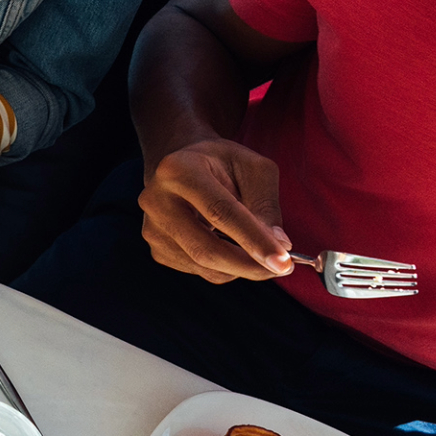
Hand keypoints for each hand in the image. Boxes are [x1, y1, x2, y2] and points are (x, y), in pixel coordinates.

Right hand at [139, 138, 293, 282]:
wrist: (181, 167)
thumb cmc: (221, 164)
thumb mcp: (254, 168)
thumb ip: (267, 204)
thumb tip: (278, 245)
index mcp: (179, 170)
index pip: (220, 212)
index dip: (254, 240)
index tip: (283, 262)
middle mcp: (156, 200)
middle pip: (206, 249)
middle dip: (249, 265)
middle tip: (282, 269)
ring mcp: (152, 228)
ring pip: (205, 266)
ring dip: (240, 267)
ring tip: (258, 250)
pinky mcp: (157, 249)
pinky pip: (200, 271)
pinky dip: (225, 266)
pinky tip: (230, 245)